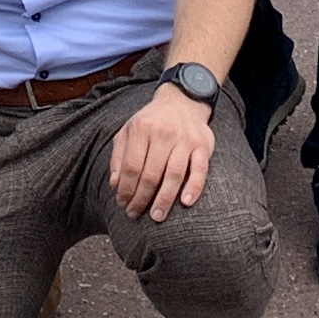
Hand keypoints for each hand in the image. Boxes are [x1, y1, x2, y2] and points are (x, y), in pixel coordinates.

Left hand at [105, 83, 216, 221]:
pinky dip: (194, 187)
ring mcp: (185, 140)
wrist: (182, 102)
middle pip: (151, 174)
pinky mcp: (203, 146)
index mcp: (142, 129)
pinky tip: (185, 202)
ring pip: (174, 174)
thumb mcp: (129, 131)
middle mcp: (164, 134)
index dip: (126, 189)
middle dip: (142, 198)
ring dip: (165, 199)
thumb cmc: (151, 122)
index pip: (132, 167)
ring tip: (157, 216)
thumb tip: (115, 184)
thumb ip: (119, 157)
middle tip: (135, 214)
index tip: (123, 204)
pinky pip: (200, 170)